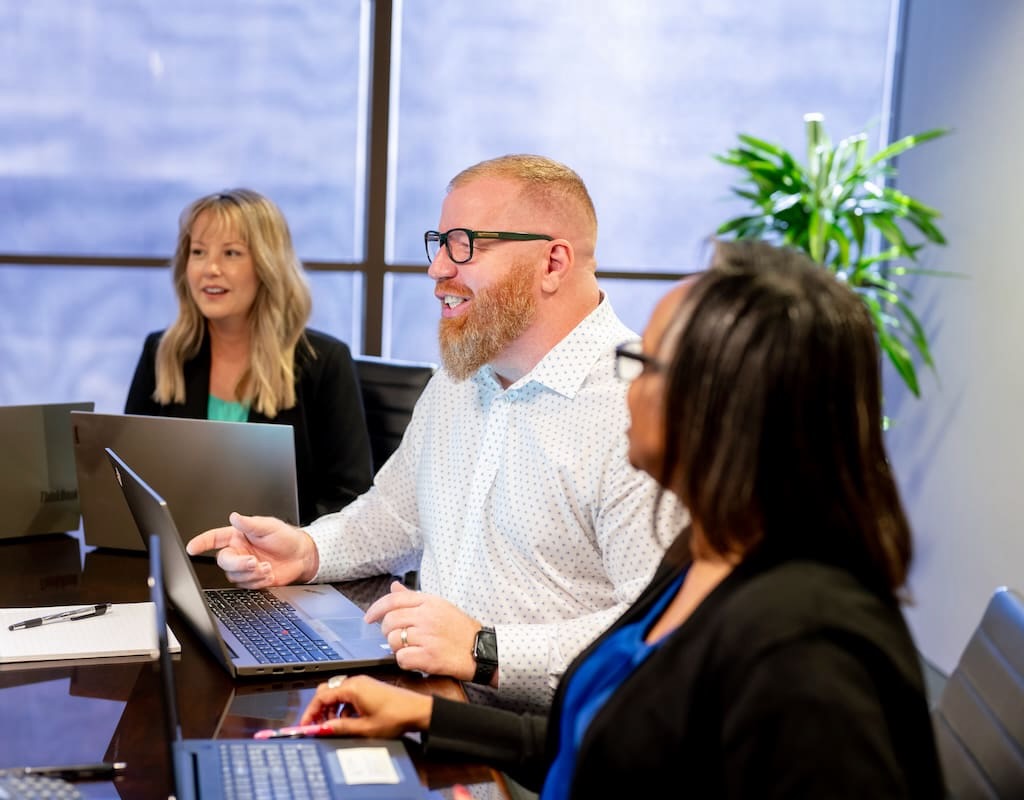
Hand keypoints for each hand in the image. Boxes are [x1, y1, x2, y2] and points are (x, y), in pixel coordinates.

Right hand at [184, 512, 318, 587]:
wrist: (302, 556)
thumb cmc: (286, 538)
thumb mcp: (269, 526)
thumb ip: (250, 524)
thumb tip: (234, 516)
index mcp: (238, 536)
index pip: (214, 538)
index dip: (201, 542)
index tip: (192, 548)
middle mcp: (238, 551)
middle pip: (224, 561)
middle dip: (238, 564)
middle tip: (253, 562)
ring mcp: (244, 566)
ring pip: (234, 575)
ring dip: (251, 573)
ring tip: (267, 567)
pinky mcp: (252, 580)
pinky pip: (246, 585)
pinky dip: (258, 581)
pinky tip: (269, 574)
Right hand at [300, 674, 431, 737]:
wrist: (417, 711)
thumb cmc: (396, 716)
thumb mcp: (364, 727)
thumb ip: (340, 727)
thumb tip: (323, 729)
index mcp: (353, 688)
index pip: (321, 696)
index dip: (310, 712)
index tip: (306, 725)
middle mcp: (356, 682)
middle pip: (327, 692)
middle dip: (320, 710)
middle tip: (317, 726)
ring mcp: (363, 685)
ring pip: (338, 695)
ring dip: (332, 710)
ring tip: (334, 726)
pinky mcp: (369, 689)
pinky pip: (349, 696)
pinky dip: (343, 709)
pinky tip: (349, 722)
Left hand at [364, 582, 485, 682]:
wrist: (481, 650)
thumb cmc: (460, 629)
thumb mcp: (440, 606)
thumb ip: (414, 598)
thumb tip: (394, 587)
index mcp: (429, 602)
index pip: (393, 600)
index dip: (376, 609)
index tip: (368, 618)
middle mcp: (427, 616)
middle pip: (389, 621)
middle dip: (388, 632)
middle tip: (397, 638)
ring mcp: (428, 636)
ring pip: (393, 641)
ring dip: (397, 648)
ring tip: (412, 649)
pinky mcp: (429, 657)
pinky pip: (402, 659)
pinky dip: (405, 662)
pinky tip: (416, 660)